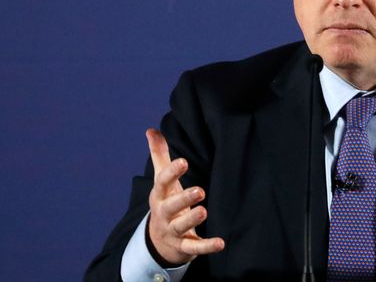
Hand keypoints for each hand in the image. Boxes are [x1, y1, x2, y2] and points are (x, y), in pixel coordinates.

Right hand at [145, 128, 224, 264]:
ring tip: (204, 211)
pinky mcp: (184, 246)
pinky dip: (207, 246)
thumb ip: (159, 155)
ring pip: (181, 227)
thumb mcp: (162, 181)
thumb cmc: (165, 202)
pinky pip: (195, 247)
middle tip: (199, 190)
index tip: (183, 161)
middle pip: (170, 207)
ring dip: (192, 219)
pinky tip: (221, 243)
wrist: (159, 241)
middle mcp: (164, 214)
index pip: (163, 183)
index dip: (172, 172)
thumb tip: (151, 130)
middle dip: (183, 199)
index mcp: (159, 196)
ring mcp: (173, 231)